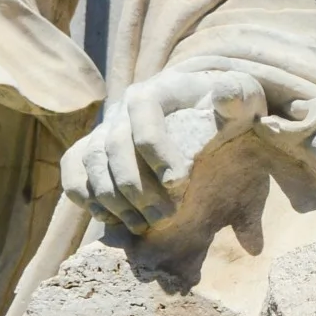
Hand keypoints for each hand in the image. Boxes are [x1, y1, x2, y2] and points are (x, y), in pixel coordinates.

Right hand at [61, 66, 264, 235]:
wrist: (201, 112)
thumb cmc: (226, 111)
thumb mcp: (241, 100)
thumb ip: (237, 98)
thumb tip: (226, 94)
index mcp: (157, 90)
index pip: (145, 117)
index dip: (157, 151)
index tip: (179, 184)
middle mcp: (123, 107)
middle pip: (114, 146)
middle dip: (135, 187)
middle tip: (162, 218)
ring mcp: (104, 129)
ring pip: (91, 162)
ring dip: (111, 199)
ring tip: (141, 226)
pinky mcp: (93, 150)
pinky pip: (73, 171)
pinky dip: (84, 195)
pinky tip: (110, 218)